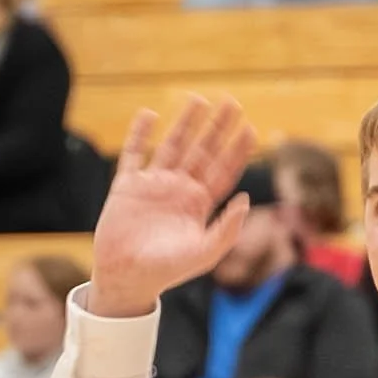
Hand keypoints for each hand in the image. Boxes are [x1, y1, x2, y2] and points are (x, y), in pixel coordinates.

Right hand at [88, 96, 259, 316]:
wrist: (128, 278)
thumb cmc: (168, 271)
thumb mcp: (205, 253)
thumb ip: (227, 228)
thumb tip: (247, 199)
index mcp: (200, 204)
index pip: (224, 170)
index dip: (237, 150)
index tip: (250, 128)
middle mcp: (179, 189)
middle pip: (203, 151)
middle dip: (217, 128)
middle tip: (232, 102)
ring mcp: (154, 185)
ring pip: (173, 145)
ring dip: (185, 123)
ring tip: (198, 99)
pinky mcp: (127, 186)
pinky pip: (134, 153)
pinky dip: (140, 134)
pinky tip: (149, 114)